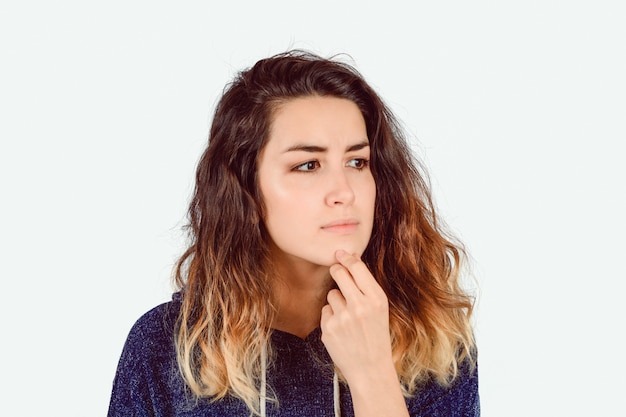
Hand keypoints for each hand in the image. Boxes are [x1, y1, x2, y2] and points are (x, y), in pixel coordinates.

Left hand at [320, 250, 392, 383]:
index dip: (347, 258)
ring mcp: (343, 317)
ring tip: (349, 317)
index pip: (357, 268)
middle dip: (336, 269)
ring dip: (337, 301)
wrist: (370, 368)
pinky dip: (331, 317)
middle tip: (337, 269)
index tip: (341, 254)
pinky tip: (342, 329)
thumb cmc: (376, 335)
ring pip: (332, 294)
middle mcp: (360, 306)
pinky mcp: (329, 328)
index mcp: (377, 299)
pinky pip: (326, 310)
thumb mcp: (381, 309)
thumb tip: (350, 259)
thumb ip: (366, 287)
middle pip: (339, 273)